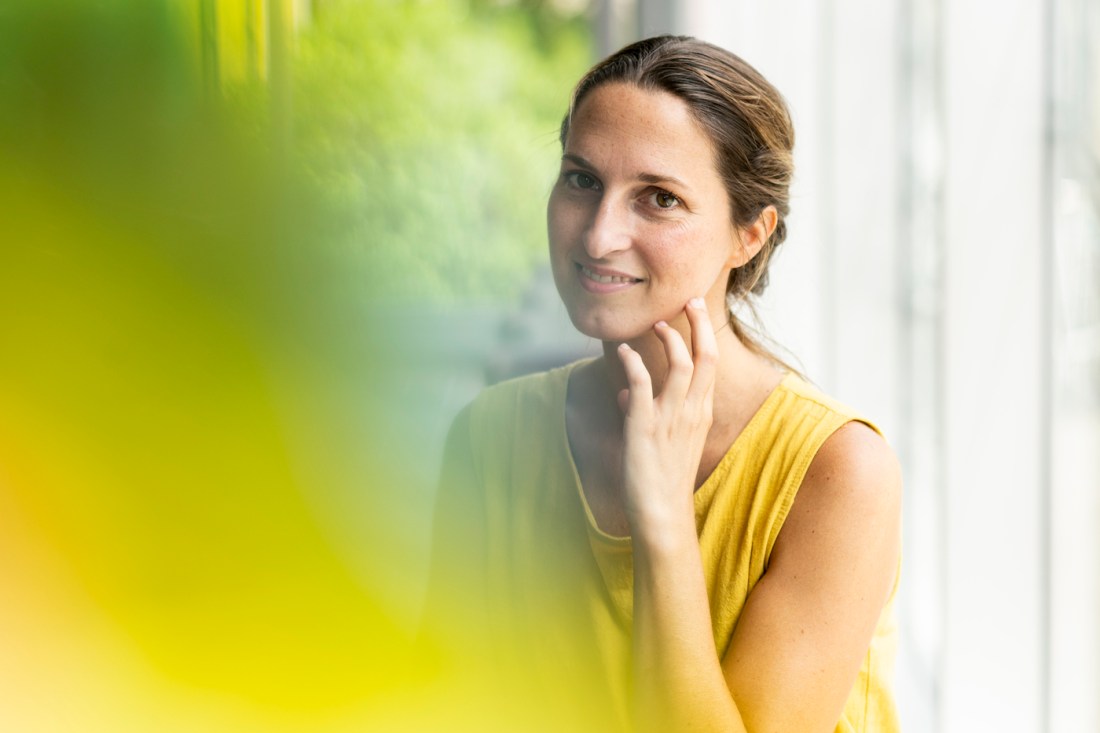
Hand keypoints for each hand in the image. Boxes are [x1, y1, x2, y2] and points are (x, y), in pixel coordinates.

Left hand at [617, 297, 718, 533]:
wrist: (662, 514)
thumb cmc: (661, 478)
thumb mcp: (660, 440)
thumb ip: (644, 410)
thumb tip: (625, 393)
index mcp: (701, 413)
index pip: (709, 364)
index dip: (703, 333)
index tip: (695, 310)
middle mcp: (692, 411)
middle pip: (705, 357)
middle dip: (699, 324)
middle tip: (690, 299)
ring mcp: (670, 418)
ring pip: (680, 365)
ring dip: (668, 339)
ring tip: (656, 324)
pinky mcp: (645, 426)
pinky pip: (641, 384)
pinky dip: (632, 364)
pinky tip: (623, 353)